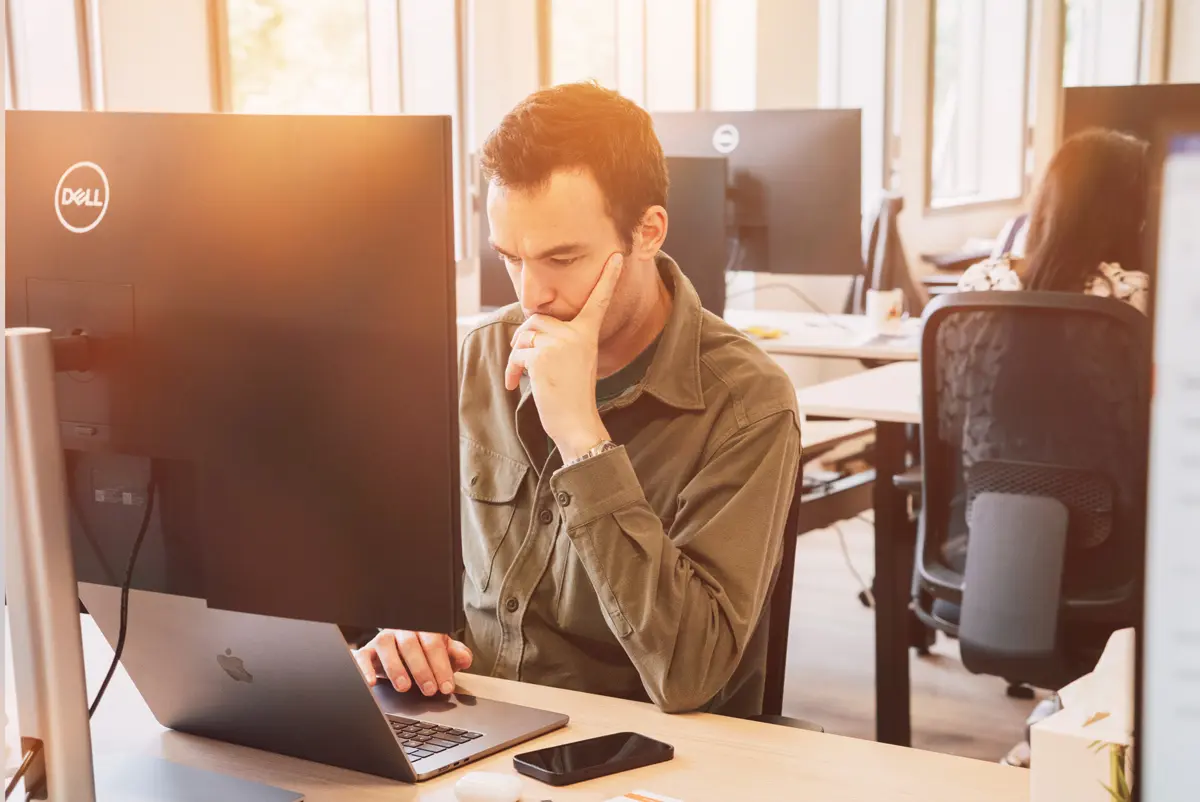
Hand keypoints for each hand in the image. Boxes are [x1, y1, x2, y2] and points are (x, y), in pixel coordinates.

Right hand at [353, 630, 472, 695]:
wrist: (400, 649)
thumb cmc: (424, 652)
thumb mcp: (442, 653)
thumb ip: (455, 654)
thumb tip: (465, 659)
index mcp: (424, 628)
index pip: (434, 643)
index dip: (441, 666)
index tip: (446, 686)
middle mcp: (403, 630)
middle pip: (411, 645)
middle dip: (422, 669)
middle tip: (430, 690)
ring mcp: (383, 639)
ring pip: (386, 646)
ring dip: (395, 668)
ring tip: (404, 687)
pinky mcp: (367, 651)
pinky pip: (362, 656)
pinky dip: (364, 669)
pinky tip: (371, 683)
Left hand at [505, 252, 622, 460]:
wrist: (576, 422)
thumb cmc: (572, 396)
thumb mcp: (573, 361)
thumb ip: (559, 340)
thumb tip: (528, 329)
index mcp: (588, 334)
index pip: (599, 301)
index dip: (608, 279)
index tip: (617, 257)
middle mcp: (576, 334)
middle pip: (538, 319)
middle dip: (525, 337)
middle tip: (523, 360)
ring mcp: (559, 344)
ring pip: (524, 334)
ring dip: (516, 354)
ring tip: (521, 374)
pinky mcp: (541, 356)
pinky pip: (516, 353)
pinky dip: (512, 368)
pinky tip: (516, 384)